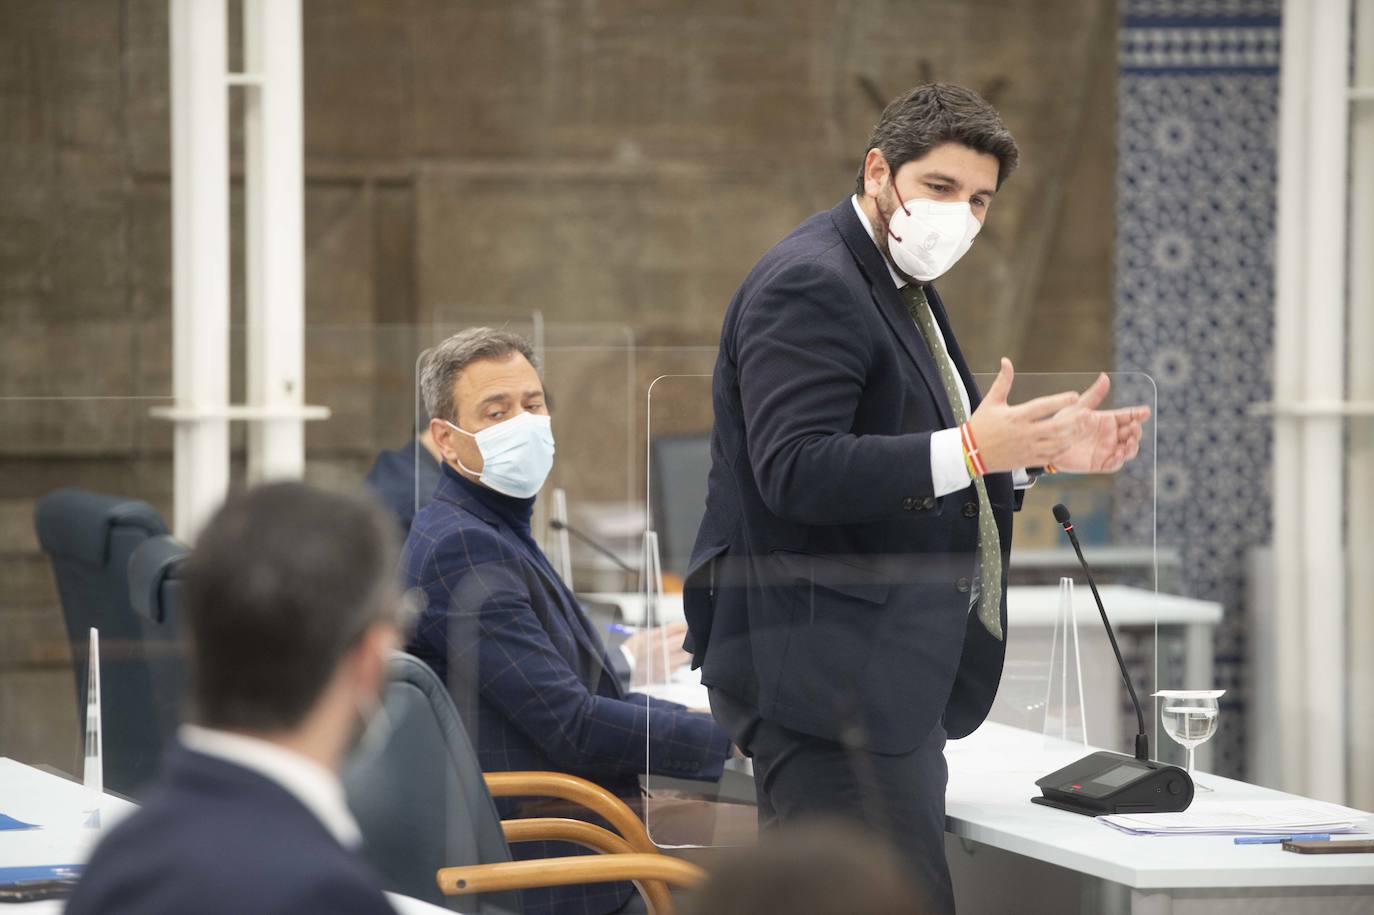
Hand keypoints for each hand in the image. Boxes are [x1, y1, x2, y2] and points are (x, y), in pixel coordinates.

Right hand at [624, 622, 691, 687]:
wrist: (623, 667)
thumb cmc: (631, 651)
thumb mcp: (642, 636)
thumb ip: (658, 633)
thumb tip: (672, 630)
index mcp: (655, 636)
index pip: (676, 628)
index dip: (683, 626)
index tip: (685, 627)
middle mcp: (661, 648)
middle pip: (683, 640)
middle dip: (687, 637)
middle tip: (688, 637)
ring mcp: (664, 661)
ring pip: (685, 655)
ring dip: (686, 652)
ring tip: (682, 651)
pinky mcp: (665, 672)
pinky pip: (677, 667)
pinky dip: (677, 664)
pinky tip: (672, 661)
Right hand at [967, 358, 1085, 472]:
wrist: (970, 452)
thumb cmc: (980, 425)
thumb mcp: (991, 401)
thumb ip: (1003, 381)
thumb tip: (1006, 360)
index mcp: (1016, 416)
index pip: (1042, 407)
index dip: (1060, 401)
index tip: (1075, 396)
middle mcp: (1024, 433)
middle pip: (1055, 427)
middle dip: (1073, 420)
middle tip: (1086, 414)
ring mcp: (1027, 448)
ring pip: (1056, 444)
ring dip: (1070, 436)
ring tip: (1080, 428)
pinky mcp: (1027, 460)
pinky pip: (1049, 457)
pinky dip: (1061, 450)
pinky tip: (1067, 443)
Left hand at [1048, 374, 1150, 472]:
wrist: (1047, 443)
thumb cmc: (1062, 423)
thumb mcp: (1078, 408)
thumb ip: (1094, 395)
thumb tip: (1105, 377)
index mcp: (1108, 420)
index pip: (1128, 416)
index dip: (1138, 414)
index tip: (1145, 411)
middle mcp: (1110, 435)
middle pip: (1132, 433)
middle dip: (1137, 430)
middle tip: (1134, 427)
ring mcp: (1107, 449)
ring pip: (1128, 449)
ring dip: (1132, 446)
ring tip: (1129, 442)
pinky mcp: (1100, 463)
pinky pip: (1115, 463)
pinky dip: (1120, 460)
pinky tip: (1119, 453)